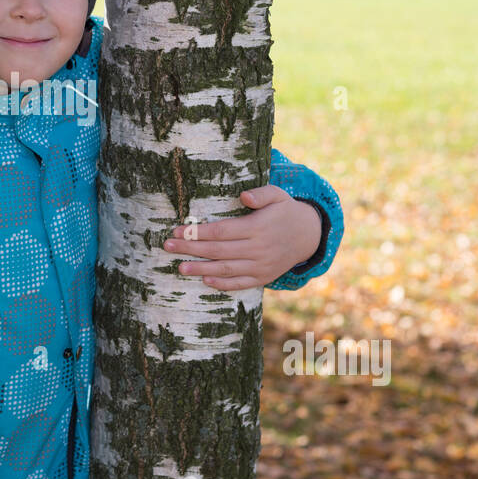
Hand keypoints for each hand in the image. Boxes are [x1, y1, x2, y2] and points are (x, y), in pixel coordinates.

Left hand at [160, 185, 321, 290]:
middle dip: (190, 249)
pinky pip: (240, 283)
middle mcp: (258, 248)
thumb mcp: (277, 195)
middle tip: (168, 246)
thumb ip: (260, 194)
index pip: (221, 231)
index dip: (197, 232)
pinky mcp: (263, 276)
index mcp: (257, 227)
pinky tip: (205, 281)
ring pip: (226, 269)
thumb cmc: (285, 211)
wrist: (309, 235)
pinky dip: (223, 284)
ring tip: (180, 267)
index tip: (177, 230)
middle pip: (218, 250)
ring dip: (201, 269)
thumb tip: (243, 196)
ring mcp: (261, 265)